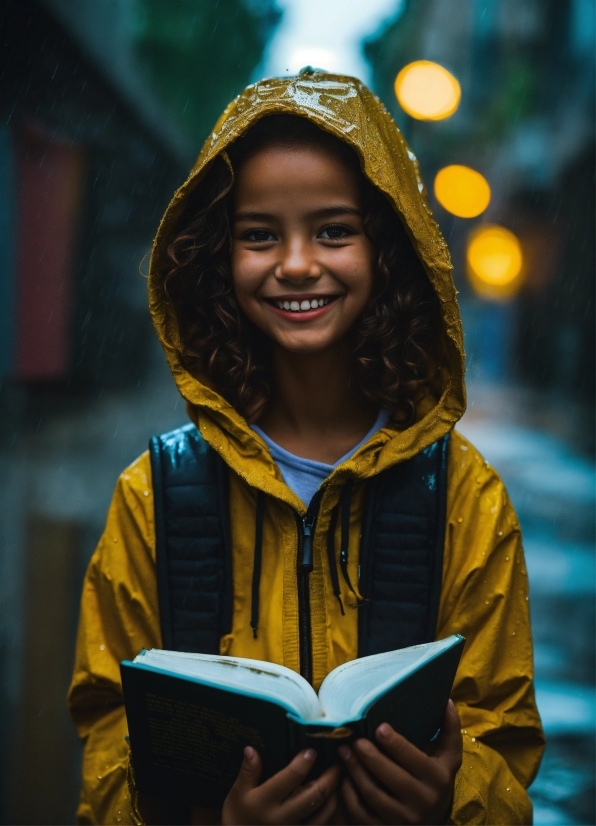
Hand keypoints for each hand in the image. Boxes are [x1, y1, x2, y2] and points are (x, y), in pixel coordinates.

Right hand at [222, 745, 340, 824]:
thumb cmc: (238, 816)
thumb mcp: (237, 793)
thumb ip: (248, 772)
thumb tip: (251, 749)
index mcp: (267, 800)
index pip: (290, 778)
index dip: (304, 763)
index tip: (312, 750)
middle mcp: (283, 815)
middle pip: (314, 795)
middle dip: (329, 778)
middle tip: (338, 762)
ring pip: (323, 812)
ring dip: (334, 794)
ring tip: (340, 777)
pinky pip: (321, 824)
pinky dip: (331, 810)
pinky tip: (334, 797)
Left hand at [338, 699, 461, 824]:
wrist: (433, 823)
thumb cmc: (436, 781)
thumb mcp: (448, 759)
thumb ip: (450, 731)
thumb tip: (447, 700)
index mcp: (438, 779)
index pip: (414, 759)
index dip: (396, 744)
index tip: (379, 727)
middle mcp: (422, 802)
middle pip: (390, 777)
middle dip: (369, 756)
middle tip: (355, 740)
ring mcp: (403, 820)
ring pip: (373, 795)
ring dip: (355, 771)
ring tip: (344, 751)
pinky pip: (361, 814)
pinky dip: (348, 795)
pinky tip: (343, 777)